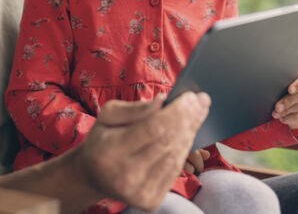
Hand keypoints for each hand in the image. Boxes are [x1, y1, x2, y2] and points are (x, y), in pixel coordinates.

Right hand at [74, 92, 209, 210]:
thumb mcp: (108, 116)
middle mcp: (125, 176)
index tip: (191, 96)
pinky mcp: (150, 201)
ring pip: (175, 156)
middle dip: (189, 118)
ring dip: (190, 132)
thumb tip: (164, 101)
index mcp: (110, 151)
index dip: (176, 112)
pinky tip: (188, 132)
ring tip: (199, 112)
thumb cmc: (103, 140)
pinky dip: (184, 149)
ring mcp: (140, 192)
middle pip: (168, 142)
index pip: (153, 129)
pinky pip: (175, 170)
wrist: (94, 176)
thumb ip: (135, 109)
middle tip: (202, 100)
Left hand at [271, 72, 297, 129]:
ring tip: (275, 113)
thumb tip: (270, 84)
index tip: (289, 90)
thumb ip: (280, 83)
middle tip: (277, 107)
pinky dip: (290, 119)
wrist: (279, 107)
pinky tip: (282, 118)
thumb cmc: (278, 90)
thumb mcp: (279, 85)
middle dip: (289, 101)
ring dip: (287, 111)